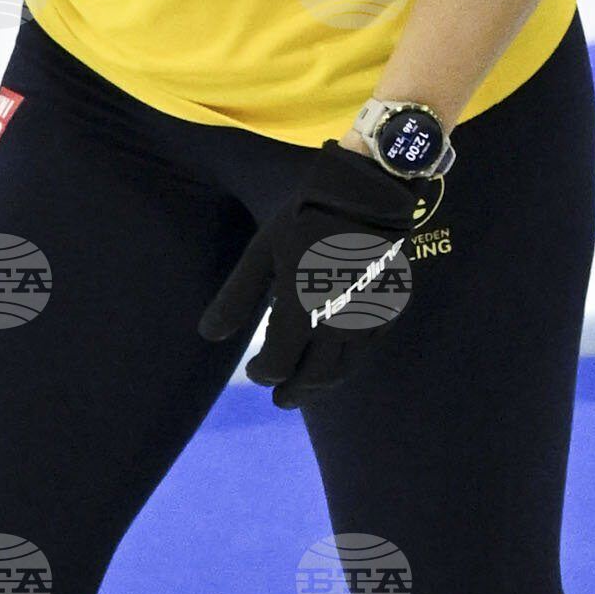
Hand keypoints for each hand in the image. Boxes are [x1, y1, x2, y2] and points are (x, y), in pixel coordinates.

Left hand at [201, 142, 434, 403]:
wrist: (365, 194)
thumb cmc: (304, 219)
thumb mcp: (261, 253)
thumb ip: (236, 298)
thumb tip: (208, 336)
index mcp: (302, 307)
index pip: (279, 364)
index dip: (263, 374)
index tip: (255, 370)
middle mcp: (338, 321)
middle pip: (314, 377)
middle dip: (294, 391)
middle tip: (280, 399)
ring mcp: (366, 318)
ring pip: (343, 369)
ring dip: (321, 384)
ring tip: (304, 388)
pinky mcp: (385, 310)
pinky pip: (364, 351)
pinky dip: (345, 363)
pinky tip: (333, 359)